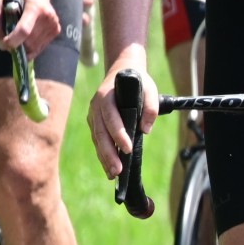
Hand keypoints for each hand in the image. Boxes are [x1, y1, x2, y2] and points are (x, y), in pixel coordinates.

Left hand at [0, 0, 61, 56]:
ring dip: (24, 47)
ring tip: (19, 36)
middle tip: (9, 39)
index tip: (4, 45)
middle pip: (30, 42)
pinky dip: (31, 46)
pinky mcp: (57, 30)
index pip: (24, 30)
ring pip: (35, 47)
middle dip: (17, 45)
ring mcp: (54, 24)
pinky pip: (41, 47)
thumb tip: (1, 43)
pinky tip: (28, 36)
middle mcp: (47, 16)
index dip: (13, 41)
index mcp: (34, 7)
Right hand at [88, 51, 156, 178]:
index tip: (128, 148)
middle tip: (118, 171)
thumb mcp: (149, 89)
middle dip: (109, 153)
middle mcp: (96, 107)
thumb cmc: (137, 82)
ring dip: (104, 157)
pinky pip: (98, 140)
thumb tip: (146, 129)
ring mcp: (93, 115)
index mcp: (106, 96)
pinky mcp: (94, 122)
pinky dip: (103, 154)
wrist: (122, 70)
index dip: (118, 133)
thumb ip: (150, 107)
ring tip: (114, 174)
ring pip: (97, 139)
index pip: (111, 117)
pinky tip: (109, 167)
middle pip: (100, 133)